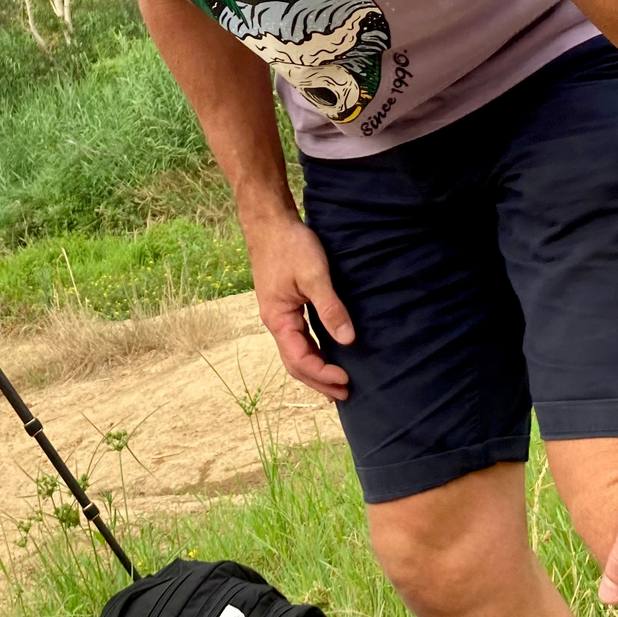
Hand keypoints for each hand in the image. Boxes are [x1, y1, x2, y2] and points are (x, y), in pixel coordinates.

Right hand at [244, 215, 353, 400]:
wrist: (270, 222)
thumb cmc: (290, 245)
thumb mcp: (314, 276)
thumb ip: (330, 308)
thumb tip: (347, 340)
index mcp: (278, 320)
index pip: (301, 360)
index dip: (323, 374)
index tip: (347, 380)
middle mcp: (275, 322)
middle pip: (296, 363)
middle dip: (319, 381)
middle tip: (344, 394)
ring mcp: (278, 315)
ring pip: (296, 352)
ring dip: (315, 369)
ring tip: (336, 383)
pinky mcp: (284, 305)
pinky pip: (297, 337)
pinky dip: (312, 351)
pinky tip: (325, 352)